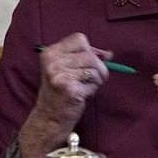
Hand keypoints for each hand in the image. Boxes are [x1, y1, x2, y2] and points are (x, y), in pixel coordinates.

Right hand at [15, 34, 111, 157]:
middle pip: (90, 55)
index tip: (91, 62)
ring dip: (96, 80)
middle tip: (93, 79)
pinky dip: (92, 90)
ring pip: (94, 69)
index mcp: (50, 52)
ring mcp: (59, 75)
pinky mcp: (69, 89)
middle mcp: (52, 61)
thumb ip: (84, 58)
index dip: (91, 50)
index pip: (80, 39)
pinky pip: (93, 84)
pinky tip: (82, 95)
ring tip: (85, 88)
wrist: (49, 117)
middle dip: (99, 67)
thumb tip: (108, 54)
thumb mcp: (65, 69)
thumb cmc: (59, 93)